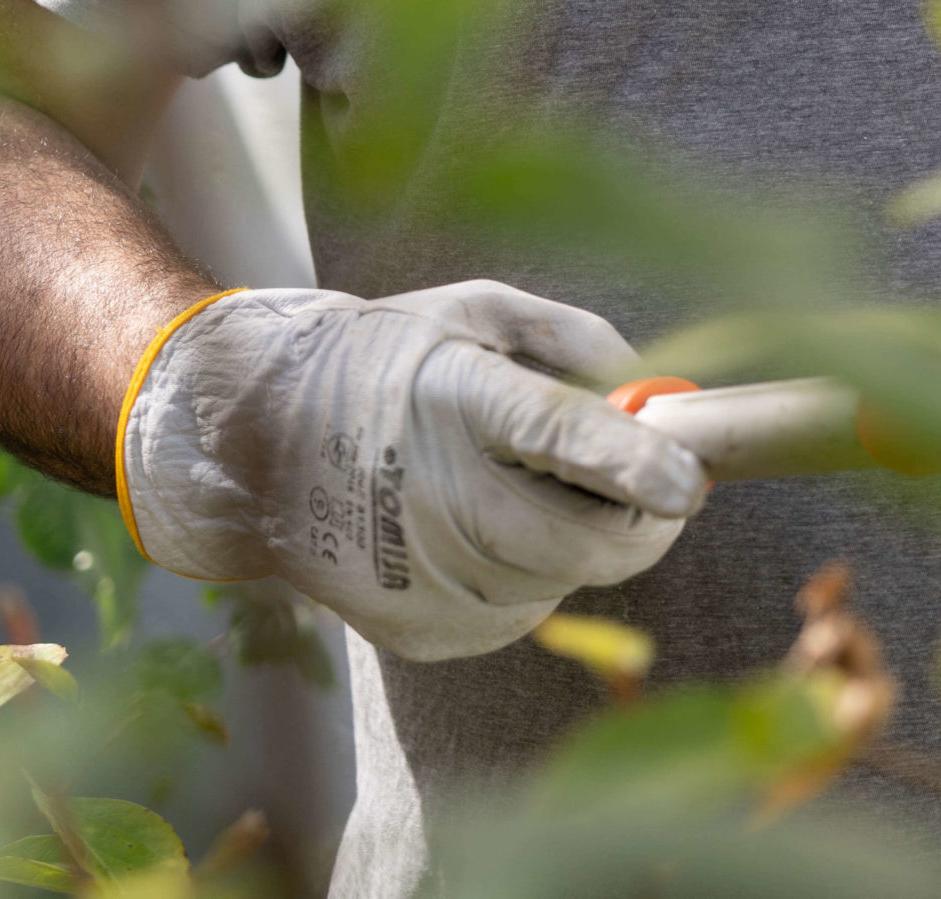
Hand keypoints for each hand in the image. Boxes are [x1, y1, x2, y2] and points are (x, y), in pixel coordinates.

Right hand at [117, 280, 705, 660]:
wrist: (251, 443)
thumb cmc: (385, 361)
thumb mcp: (472, 311)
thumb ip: (573, 339)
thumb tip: (652, 390)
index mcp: (454, 398)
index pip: (555, 433)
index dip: (629, 460)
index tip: (689, 479)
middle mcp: (433, 493)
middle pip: (580, 539)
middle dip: (643, 522)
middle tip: (663, 491)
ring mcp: (419, 575)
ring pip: (563, 582)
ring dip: (585, 546)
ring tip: (537, 494)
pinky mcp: (418, 630)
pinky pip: (523, 614)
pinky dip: (535, 578)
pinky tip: (489, 532)